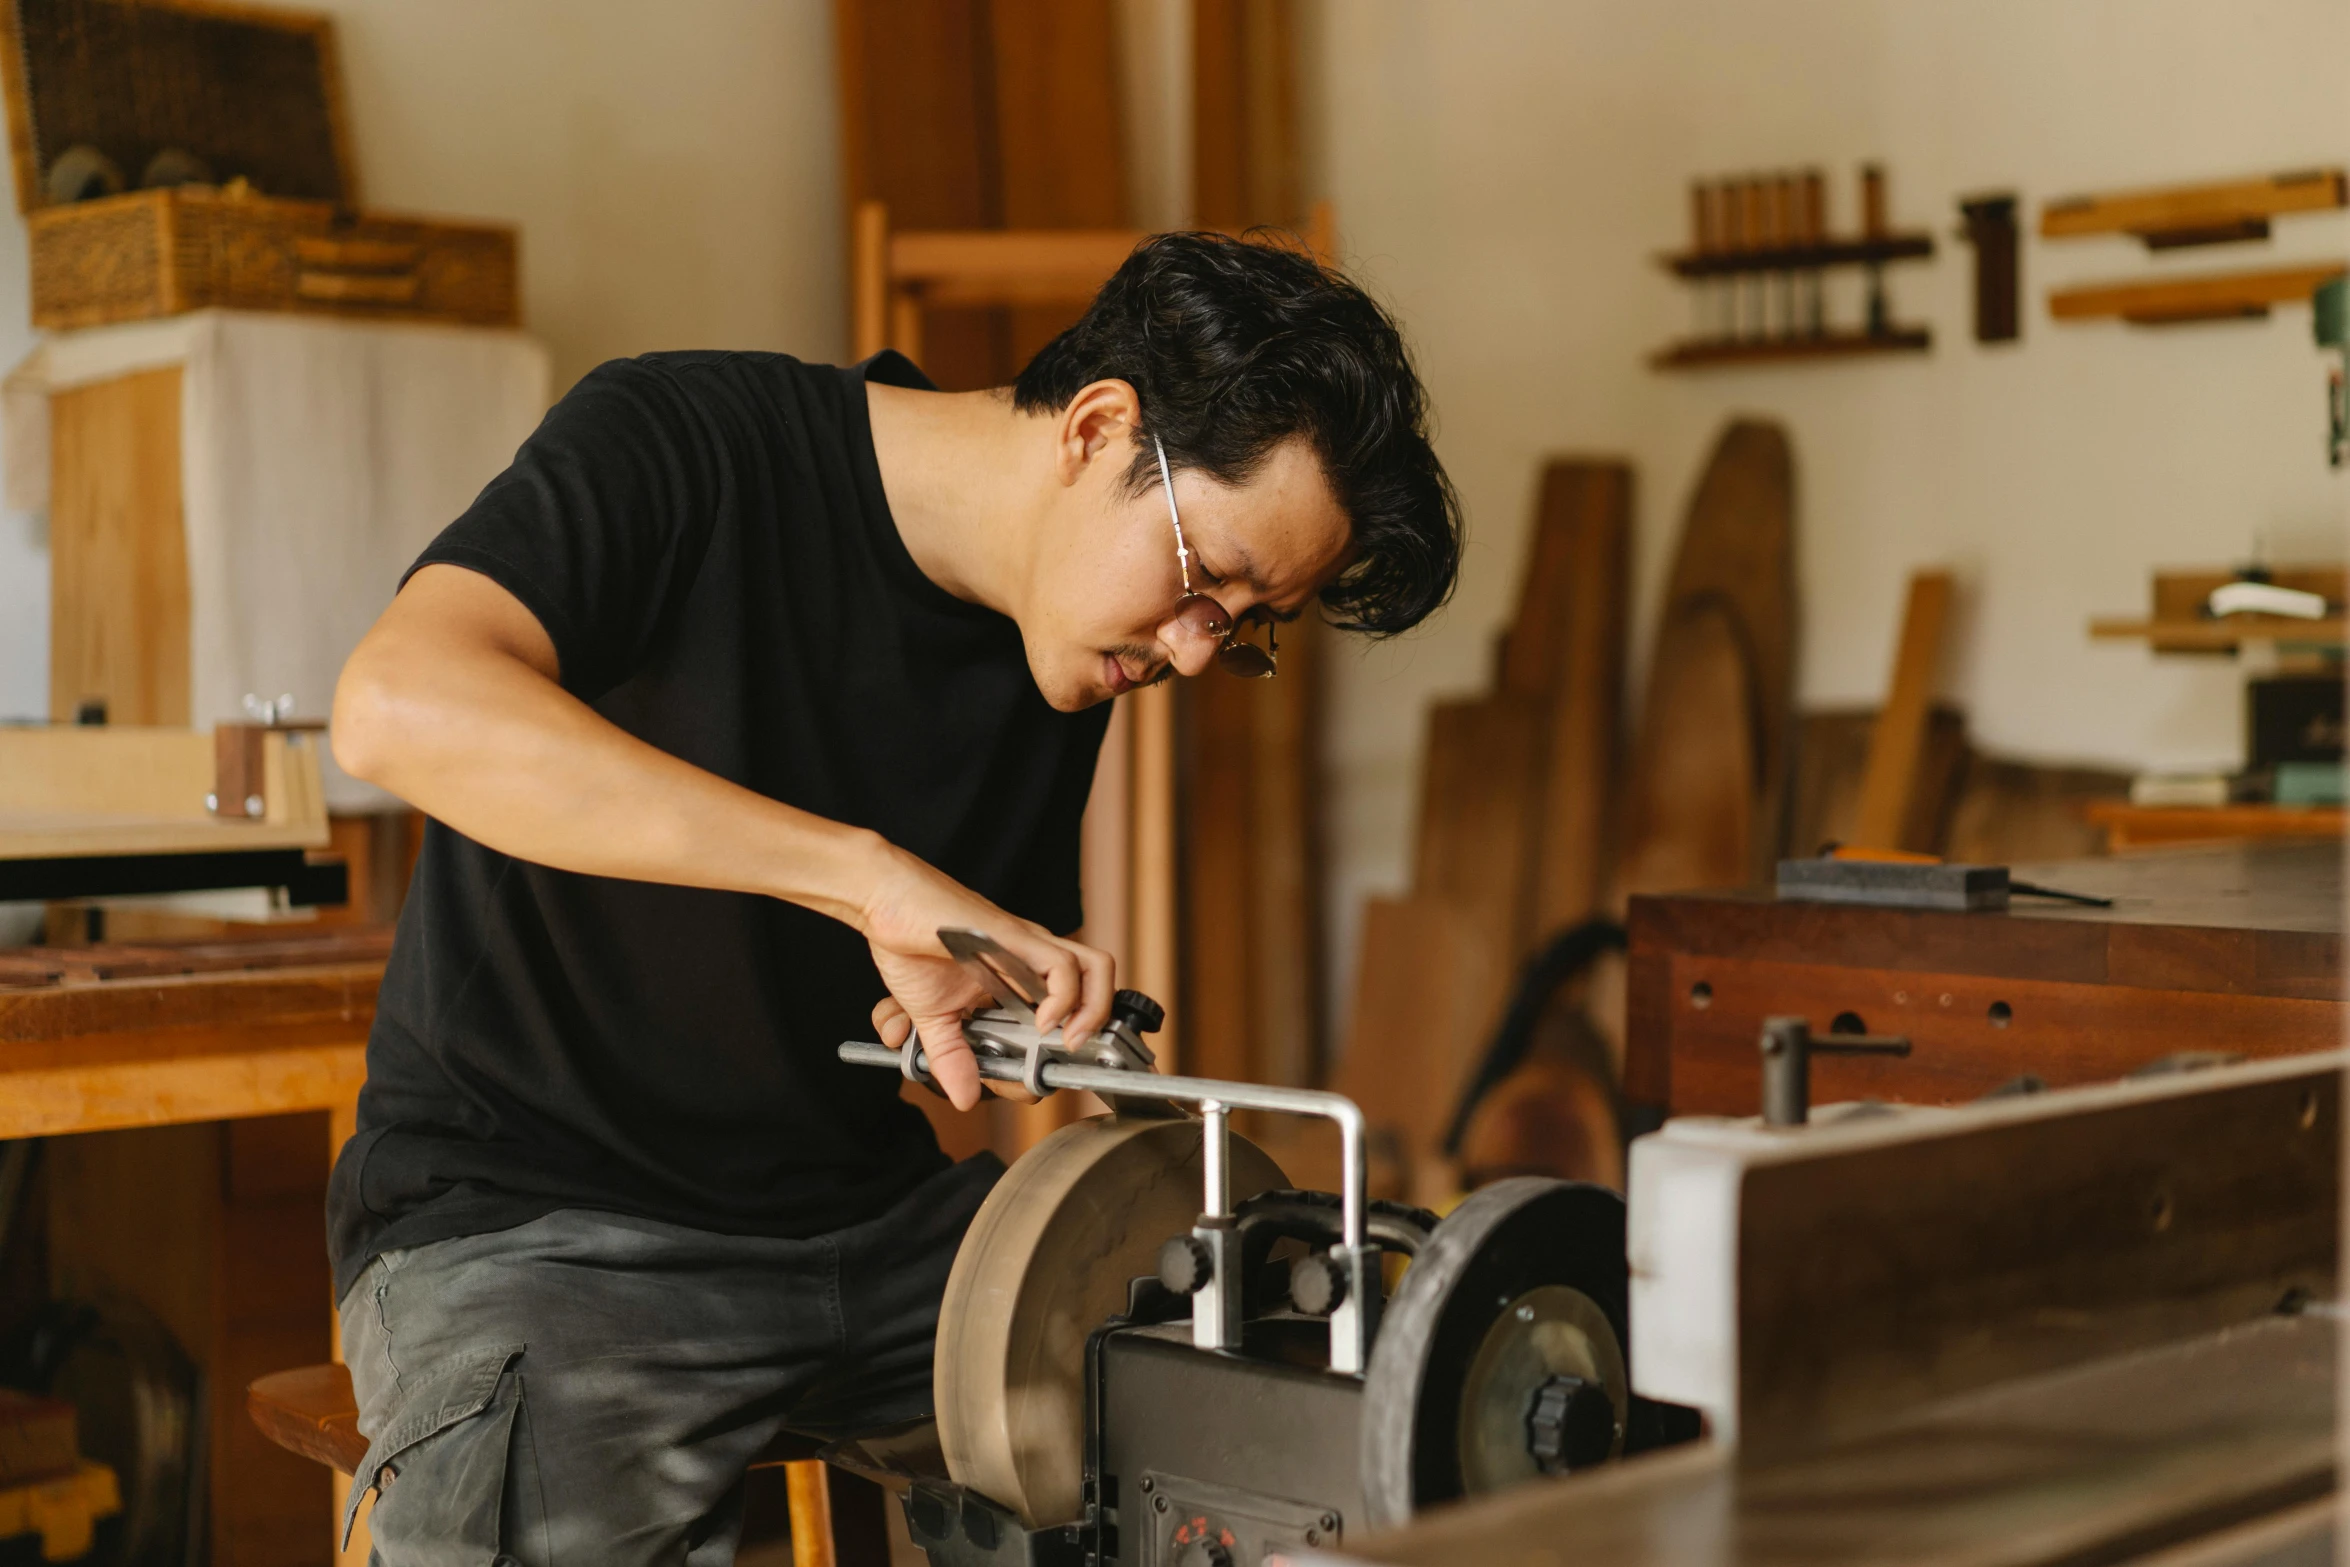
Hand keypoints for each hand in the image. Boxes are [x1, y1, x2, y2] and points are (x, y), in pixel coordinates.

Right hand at [860, 843, 1115, 1110]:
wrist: (885, 899)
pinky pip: (1062, 966)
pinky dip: (1064, 999)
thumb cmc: (911, 945)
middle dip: (1094, 1033)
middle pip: (1097, 987)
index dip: (1055, 1057)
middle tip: (1060, 1064)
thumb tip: (964, 1099)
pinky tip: (1041, 1022)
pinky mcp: (1014, 937)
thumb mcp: (932, 1018)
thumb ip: (951, 1057)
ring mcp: (1027, 946)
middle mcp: (1032, 959)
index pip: (1065, 1016)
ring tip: (1067, 1043)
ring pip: (1095, 970)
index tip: (1027, 1085)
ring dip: (1093, 1013)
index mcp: (1020, 976)